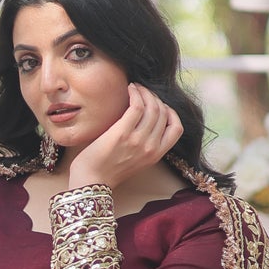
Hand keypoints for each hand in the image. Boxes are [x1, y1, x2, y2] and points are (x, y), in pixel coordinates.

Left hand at [66, 84, 182, 194]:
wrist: (91, 180)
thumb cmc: (109, 169)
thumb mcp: (137, 161)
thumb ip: (146, 145)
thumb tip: (147, 120)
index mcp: (156, 155)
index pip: (177, 128)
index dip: (171, 112)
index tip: (159, 105)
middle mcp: (150, 147)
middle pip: (163, 113)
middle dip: (155, 97)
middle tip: (143, 92)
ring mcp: (138, 140)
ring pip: (152, 107)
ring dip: (145, 92)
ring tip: (135, 87)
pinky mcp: (122, 133)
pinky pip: (136, 106)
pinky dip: (135, 93)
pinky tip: (130, 89)